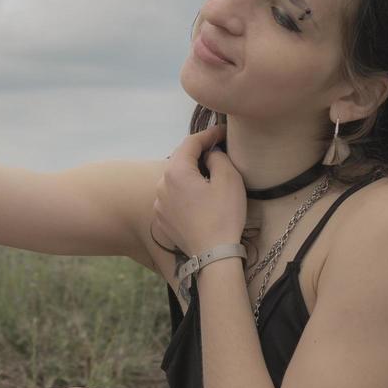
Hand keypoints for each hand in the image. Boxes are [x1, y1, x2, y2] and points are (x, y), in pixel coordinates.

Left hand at [151, 123, 245, 256]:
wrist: (213, 255)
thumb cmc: (223, 216)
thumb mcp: (229, 179)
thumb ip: (218, 157)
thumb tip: (210, 154)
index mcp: (176, 172)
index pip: (190, 143)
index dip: (208, 135)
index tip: (222, 132)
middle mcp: (161, 185)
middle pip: (179, 160)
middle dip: (197, 153)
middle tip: (216, 150)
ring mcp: (159, 204)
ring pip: (174, 180)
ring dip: (189, 174)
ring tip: (208, 175)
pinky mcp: (161, 219)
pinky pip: (172, 197)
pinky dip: (184, 192)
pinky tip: (198, 198)